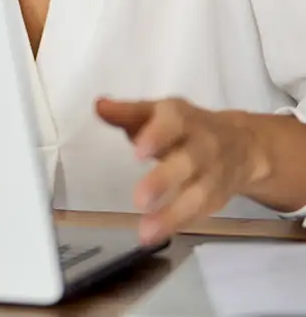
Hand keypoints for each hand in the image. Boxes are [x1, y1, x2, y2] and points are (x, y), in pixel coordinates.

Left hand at [96, 96, 269, 244]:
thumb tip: (99, 107)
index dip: (157, 137)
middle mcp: (203, 145)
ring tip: (146, 231)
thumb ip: (127, 112)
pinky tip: (153, 235)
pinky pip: (199, 213)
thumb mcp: (157, 112)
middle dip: (164, 180)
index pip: (173, 124)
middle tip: (139, 199)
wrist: (242, 144)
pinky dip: (177, 225)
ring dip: (172, 214)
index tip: (138, 152)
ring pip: (197, 195)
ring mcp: (213, 174)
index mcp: (183, 118)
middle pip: (188, 162)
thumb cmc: (185, 125)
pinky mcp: (217, 198)